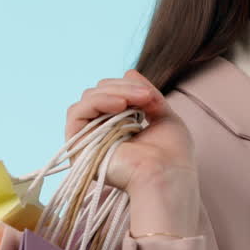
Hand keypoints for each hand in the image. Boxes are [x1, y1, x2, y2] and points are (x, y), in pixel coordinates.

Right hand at [65, 69, 199, 236]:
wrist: (168, 178)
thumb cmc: (172, 155)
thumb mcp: (163, 114)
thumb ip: (145, 93)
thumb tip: (128, 71)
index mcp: (120, 128)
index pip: (111, 94)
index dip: (128, 87)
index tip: (151, 96)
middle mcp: (101, 134)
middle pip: (98, 93)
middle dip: (123, 87)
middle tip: (148, 98)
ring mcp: (89, 141)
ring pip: (88, 99)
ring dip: (115, 92)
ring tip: (139, 101)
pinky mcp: (79, 148)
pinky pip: (77, 112)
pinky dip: (98, 102)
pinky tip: (120, 105)